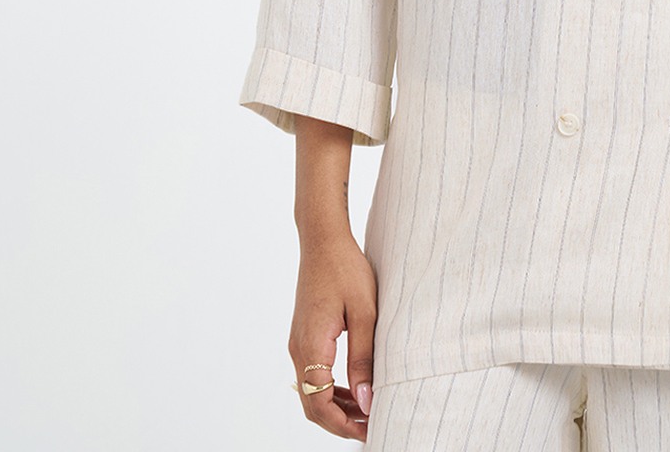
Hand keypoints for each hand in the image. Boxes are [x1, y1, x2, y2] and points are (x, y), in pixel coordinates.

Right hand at [288, 233, 377, 440]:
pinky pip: (313, 374)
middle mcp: (298, 349)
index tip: (370, 429)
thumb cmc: (346, 269)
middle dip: (340, 422)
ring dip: (336, 406)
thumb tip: (366, 401)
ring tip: (366, 411)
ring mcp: (298, 343)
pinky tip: (354, 388)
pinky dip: (331, 388)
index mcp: (311, 346)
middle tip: (371, 425)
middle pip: (312, 404)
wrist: (323, 239)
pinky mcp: (304, 336)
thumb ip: (363, 359)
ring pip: (311, 391)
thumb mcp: (365, 312)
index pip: (319, 405)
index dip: (343, 425)